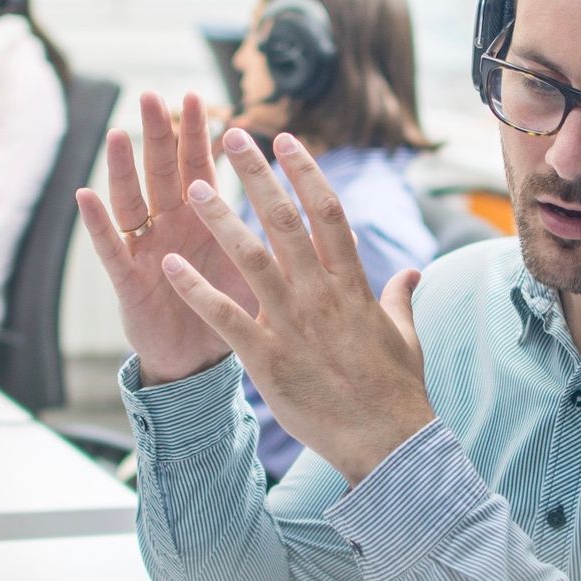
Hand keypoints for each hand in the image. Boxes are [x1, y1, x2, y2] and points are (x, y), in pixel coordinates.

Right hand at [76, 93, 258, 385]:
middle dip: (157, 136)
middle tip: (152, 97)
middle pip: (161, 173)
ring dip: (122, 169)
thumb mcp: (259, 270)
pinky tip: (84, 196)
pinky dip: (98, 224)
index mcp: (204, 219)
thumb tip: (341, 222)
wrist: (201, 361)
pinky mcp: (128, 281)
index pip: (199, 167)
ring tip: (116, 135)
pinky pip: (111, 248)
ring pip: (132, 202)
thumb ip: (281, 241)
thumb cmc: (230, 310)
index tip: (199, 98)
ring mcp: (147, 250)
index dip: (197, 135)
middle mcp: (171, 226)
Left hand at [161, 128, 434, 485]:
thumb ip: (399, 297)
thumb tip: (411, 272)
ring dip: (219, 219)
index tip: (285, 139)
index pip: (328, 212)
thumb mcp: (404, 334)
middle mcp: (321, 295)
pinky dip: (196, 290)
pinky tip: (169, 265)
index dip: (305, 171)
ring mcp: (293, 325)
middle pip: (284, 221)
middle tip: (231, 137)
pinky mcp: (267, 359)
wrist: (386, 442)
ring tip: (192, 187)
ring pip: (250, 259)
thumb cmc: (396, 390)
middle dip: (256, 175)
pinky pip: (224, 317)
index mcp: (354, 285)